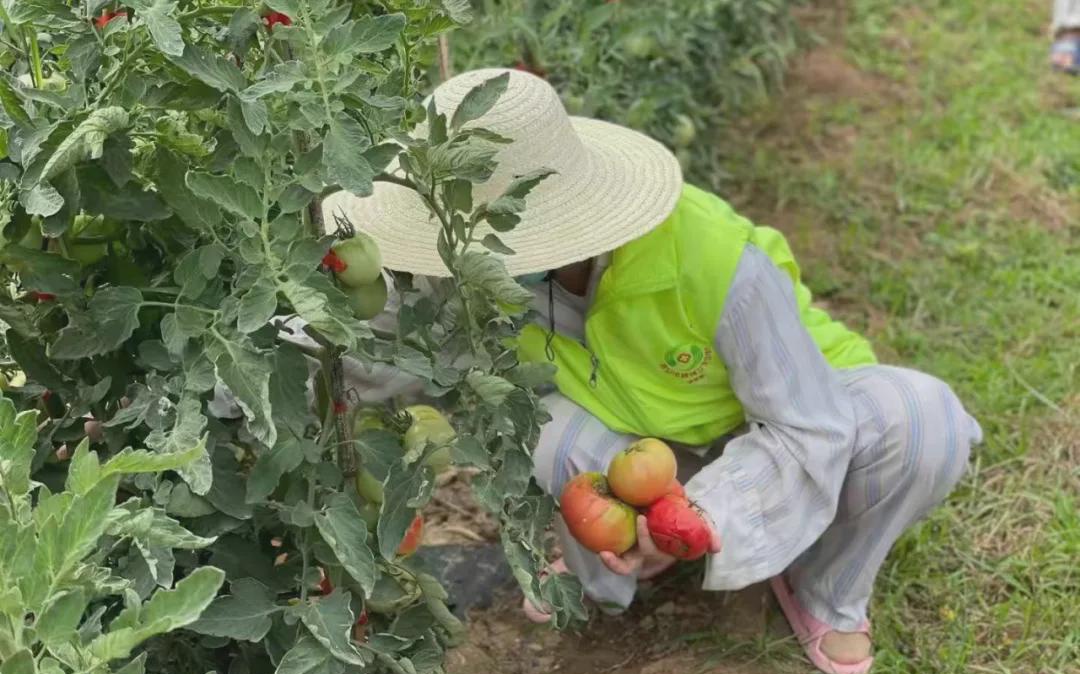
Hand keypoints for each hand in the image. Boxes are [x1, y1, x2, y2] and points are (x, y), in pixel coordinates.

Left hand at [599, 513, 721, 578]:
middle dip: (617, 564)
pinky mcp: (621, 538)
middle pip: (627, 566)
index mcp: (659, 551)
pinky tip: (586, 526)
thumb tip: (717, 547)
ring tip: (595, 551)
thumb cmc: (684, 517)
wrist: (672, 508)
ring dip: (606, 561)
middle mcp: (643, 553)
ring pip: (617, 562)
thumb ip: (708, 533)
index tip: (642, 519)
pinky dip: (600, 541)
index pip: (650, 549)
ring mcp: (631, 549)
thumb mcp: (698, 523)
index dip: (645, 537)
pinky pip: (610, 543)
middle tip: (605, 552)